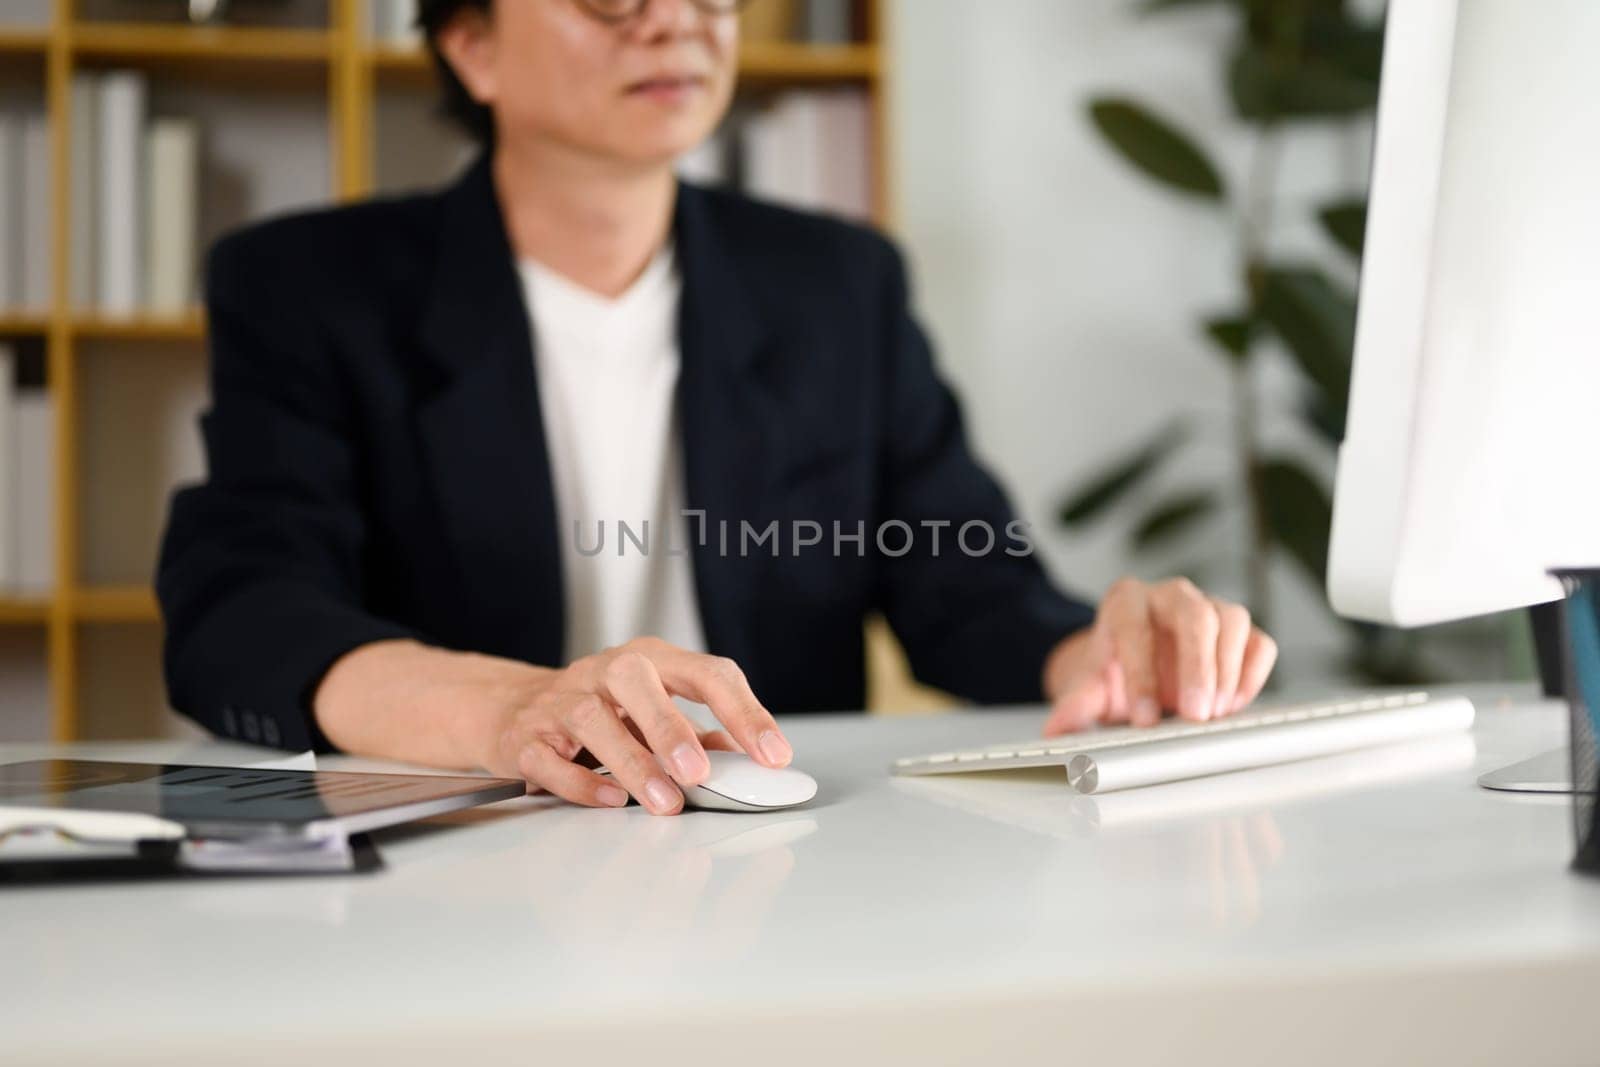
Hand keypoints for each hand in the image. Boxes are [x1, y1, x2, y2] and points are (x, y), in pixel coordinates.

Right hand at [480, 637, 792, 815]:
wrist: (514, 709)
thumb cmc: (603, 710)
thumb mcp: (657, 712)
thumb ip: (700, 734)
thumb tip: (746, 762)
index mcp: (652, 660)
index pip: (706, 673)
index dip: (744, 712)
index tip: (773, 755)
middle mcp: (605, 671)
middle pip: (636, 681)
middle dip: (671, 729)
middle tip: (700, 774)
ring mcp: (560, 701)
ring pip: (591, 719)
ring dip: (631, 763)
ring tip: (663, 800)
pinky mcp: (525, 737)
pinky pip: (549, 758)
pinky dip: (580, 782)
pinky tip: (610, 801)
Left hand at [1041, 577, 1276, 735]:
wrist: (1134, 665)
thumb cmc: (1114, 671)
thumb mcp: (1089, 687)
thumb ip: (1074, 705)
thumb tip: (1055, 731)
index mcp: (1126, 601)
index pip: (1135, 626)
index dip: (1140, 673)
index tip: (1144, 717)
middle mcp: (1170, 595)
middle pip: (1194, 614)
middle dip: (1196, 666)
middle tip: (1194, 715)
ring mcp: (1209, 608)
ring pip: (1231, 620)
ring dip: (1227, 670)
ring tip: (1214, 714)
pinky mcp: (1238, 632)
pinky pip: (1259, 642)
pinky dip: (1252, 674)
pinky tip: (1234, 704)